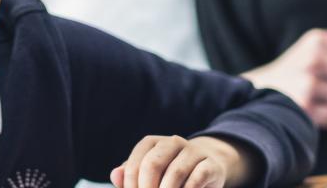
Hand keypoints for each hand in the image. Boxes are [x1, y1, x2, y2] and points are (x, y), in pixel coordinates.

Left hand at [109, 135, 256, 187]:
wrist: (207, 169)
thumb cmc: (170, 175)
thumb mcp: (148, 175)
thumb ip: (130, 176)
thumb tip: (115, 175)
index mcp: (152, 143)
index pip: (135, 163)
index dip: (131, 185)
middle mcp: (172, 142)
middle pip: (153, 164)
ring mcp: (193, 151)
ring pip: (175, 172)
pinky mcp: (210, 164)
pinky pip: (197, 178)